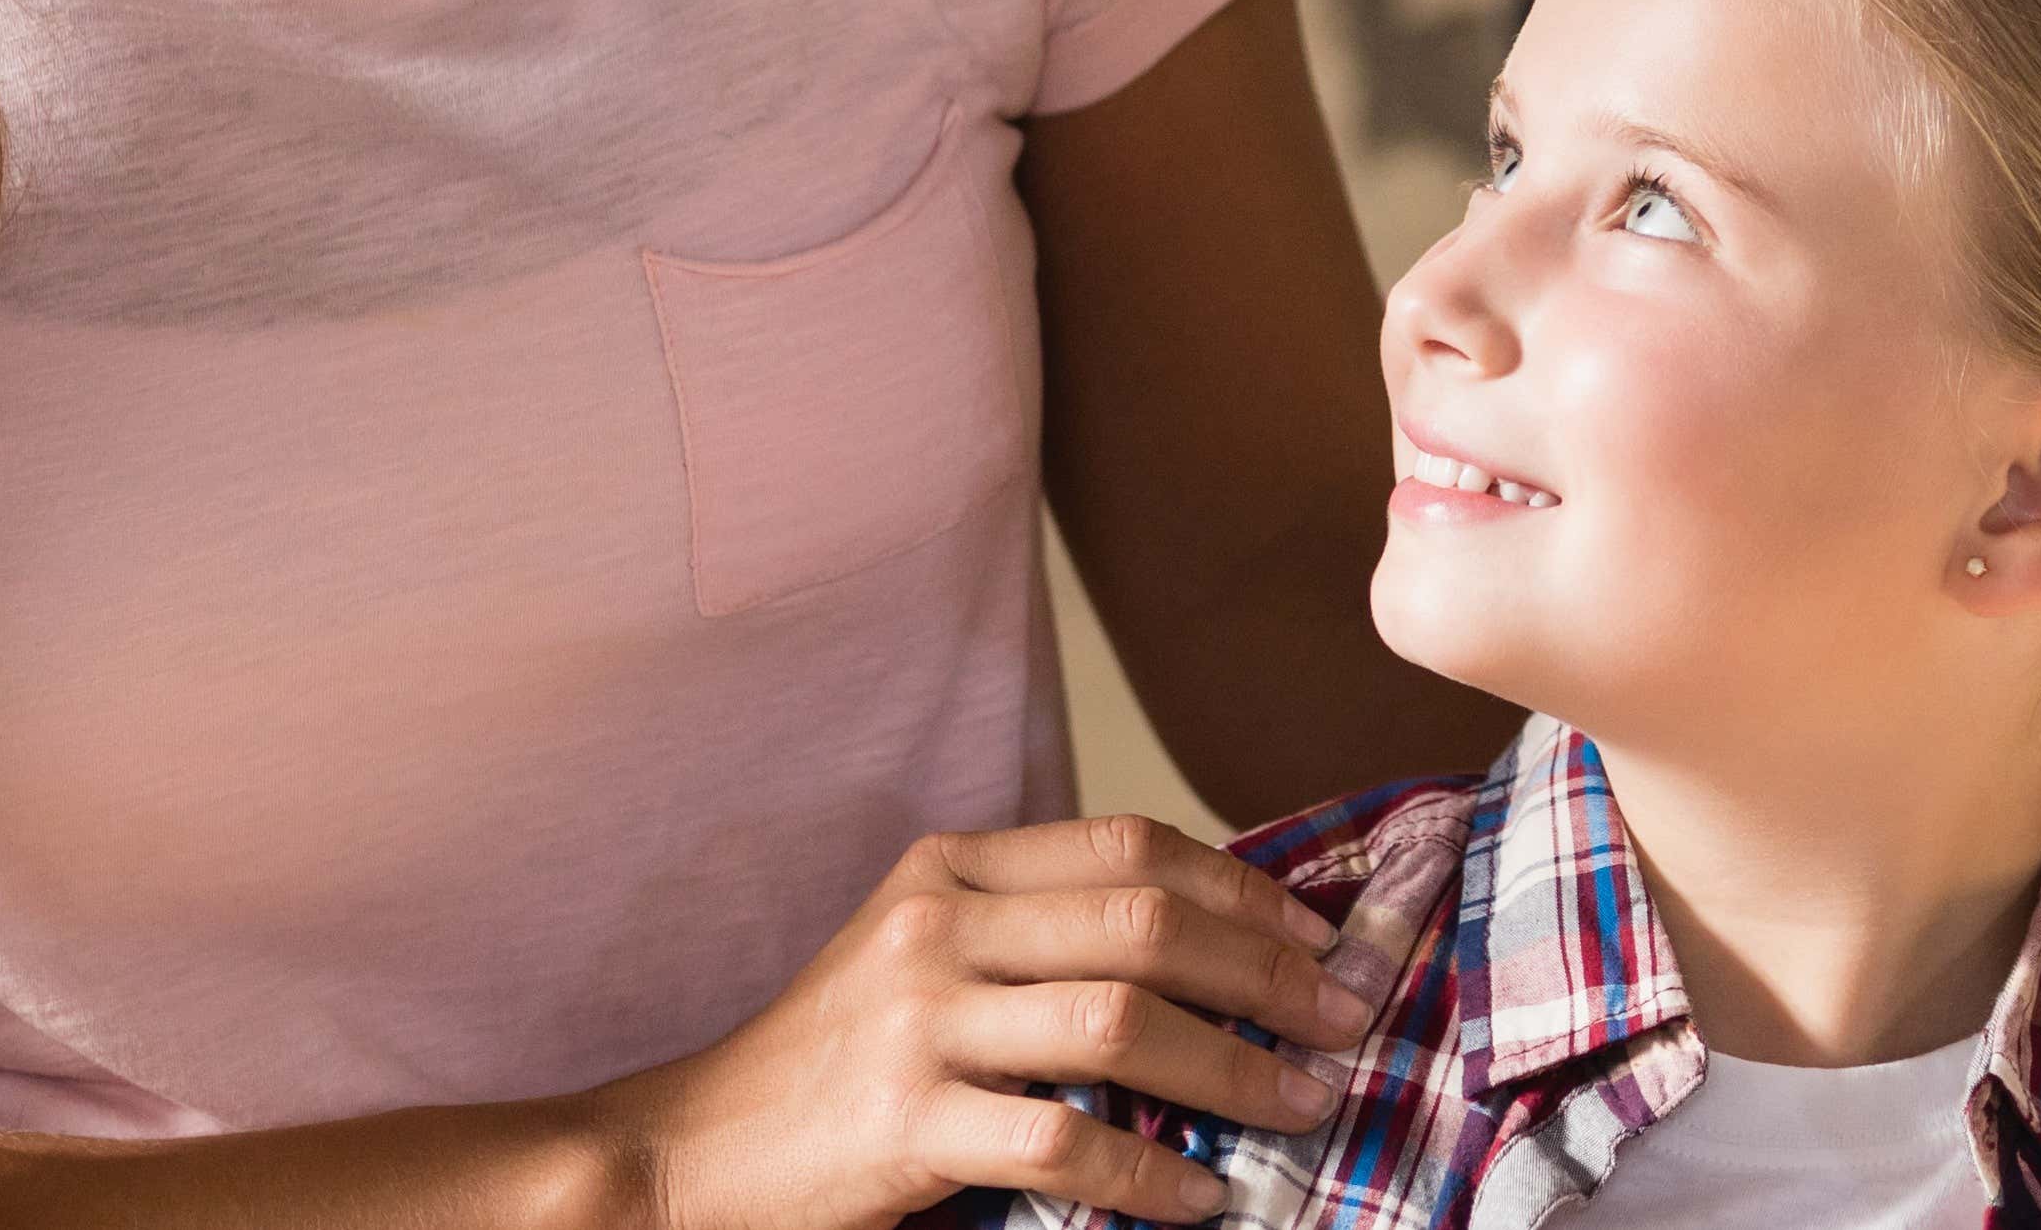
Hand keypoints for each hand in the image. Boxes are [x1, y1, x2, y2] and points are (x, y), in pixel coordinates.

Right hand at [572, 815, 1378, 1226]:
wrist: (693, 1152)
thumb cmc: (835, 1061)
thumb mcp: (925, 954)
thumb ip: (1041, 931)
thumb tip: (1217, 946)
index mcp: (949, 870)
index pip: (1128, 846)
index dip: (1243, 887)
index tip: (1323, 936)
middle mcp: (936, 928)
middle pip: (1144, 924)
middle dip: (1268, 974)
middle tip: (1346, 1019)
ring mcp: (917, 1025)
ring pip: (1121, 1025)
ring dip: (1236, 1071)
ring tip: (1305, 1104)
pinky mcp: (905, 1126)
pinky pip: (1065, 1145)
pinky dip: (1151, 1177)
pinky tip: (1204, 1199)